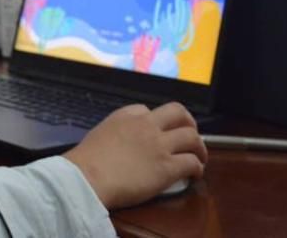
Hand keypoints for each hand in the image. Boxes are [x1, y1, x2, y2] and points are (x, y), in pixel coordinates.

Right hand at [63, 102, 207, 209]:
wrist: (87, 177)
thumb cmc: (86, 160)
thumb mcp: (100, 133)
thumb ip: (116, 132)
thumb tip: (123, 143)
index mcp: (126, 115)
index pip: (149, 110)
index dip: (157, 121)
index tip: (157, 131)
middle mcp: (146, 125)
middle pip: (178, 113)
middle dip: (188, 122)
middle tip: (190, 135)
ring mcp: (159, 145)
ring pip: (192, 137)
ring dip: (199, 147)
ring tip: (199, 157)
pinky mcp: (168, 167)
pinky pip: (192, 163)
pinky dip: (198, 168)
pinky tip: (194, 175)